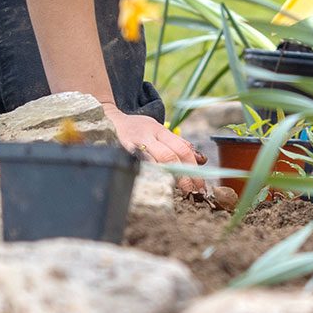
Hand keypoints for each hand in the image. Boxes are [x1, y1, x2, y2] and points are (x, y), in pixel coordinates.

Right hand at [103, 105, 222, 200]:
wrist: (110, 119)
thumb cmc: (139, 129)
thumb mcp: (160, 131)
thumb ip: (179, 144)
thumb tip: (202, 160)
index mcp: (160, 131)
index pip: (182, 148)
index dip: (193, 167)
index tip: (200, 184)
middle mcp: (148, 136)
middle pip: (169, 156)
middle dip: (183, 176)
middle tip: (192, 192)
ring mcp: (133, 144)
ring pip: (153, 162)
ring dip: (167, 179)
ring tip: (177, 193)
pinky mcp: (120, 152)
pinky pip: (135, 165)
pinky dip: (146, 176)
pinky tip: (153, 187)